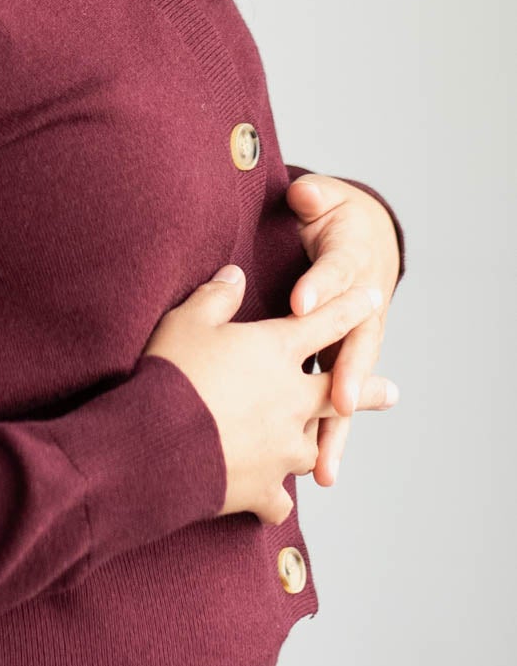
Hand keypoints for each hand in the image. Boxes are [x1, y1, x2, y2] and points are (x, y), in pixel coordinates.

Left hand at [286, 172, 400, 486]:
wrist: (365, 239)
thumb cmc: (335, 219)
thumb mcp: (326, 200)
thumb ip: (315, 198)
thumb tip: (306, 194)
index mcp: (351, 263)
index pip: (336, 273)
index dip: (319, 285)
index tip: (301, 300)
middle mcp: (358, 310)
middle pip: (354, 346)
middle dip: (347, 374)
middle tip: (338, 400)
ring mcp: (351, 341)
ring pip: (347, 388)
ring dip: (337, 427)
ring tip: (325, 469)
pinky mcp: (338, 363)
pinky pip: (331, 401)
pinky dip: (322, 435)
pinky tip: (310, 470)